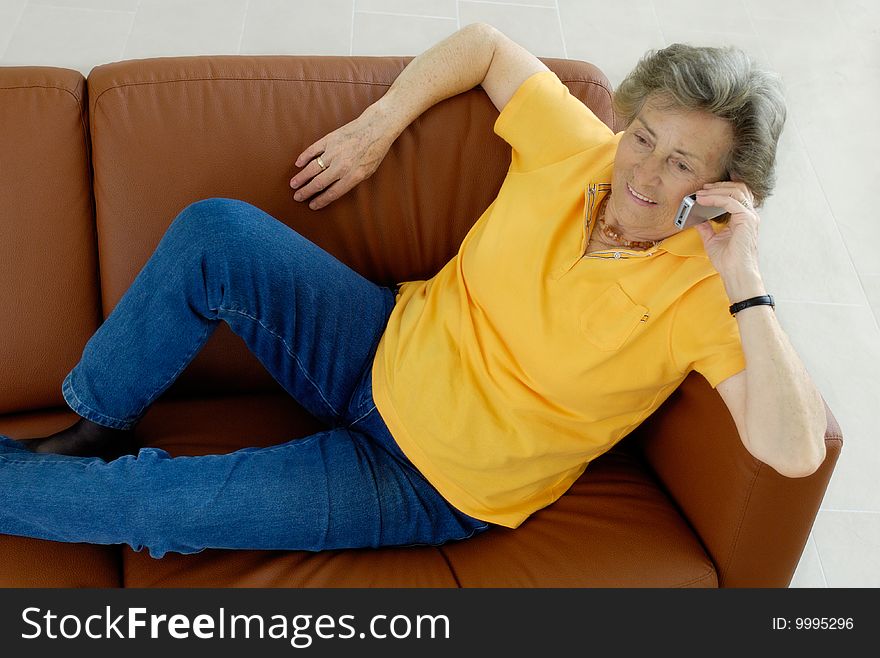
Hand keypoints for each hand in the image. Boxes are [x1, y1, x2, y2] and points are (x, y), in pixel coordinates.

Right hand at [290, 105, 393, 209]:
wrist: (376, 127)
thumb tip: (333, 189)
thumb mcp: (368, 171)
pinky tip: (298, 164)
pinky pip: (313, 150)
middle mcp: (342, 165)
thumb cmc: (374, 151)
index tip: (311, 205)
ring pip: (312, 168)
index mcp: (353, 176)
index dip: (320, 201)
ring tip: (293, 184)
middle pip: (319, 183)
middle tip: (297, 197)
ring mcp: (334, 151)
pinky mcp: (329, 139)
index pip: (332, 193)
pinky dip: (304, 157)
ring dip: (301, 178)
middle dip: (306, 192)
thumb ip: (351, 180)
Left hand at [693, 181, 766, 298]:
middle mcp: (749, 215)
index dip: (722, 189)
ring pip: (735, 191)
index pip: (737, 195)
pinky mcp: (746, 219)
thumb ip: (706, 228)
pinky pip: (730, 201)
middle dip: (719, 185)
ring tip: (700, 193)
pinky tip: (703, 200)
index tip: (704, 190)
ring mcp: (749, 216)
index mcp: (743, 218)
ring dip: (716, 190)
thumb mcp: (712, 240)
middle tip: (702, 188)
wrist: (736, 273)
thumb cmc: (728, 261)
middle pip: (739, 188)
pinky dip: (715, 198)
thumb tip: (696, 219)